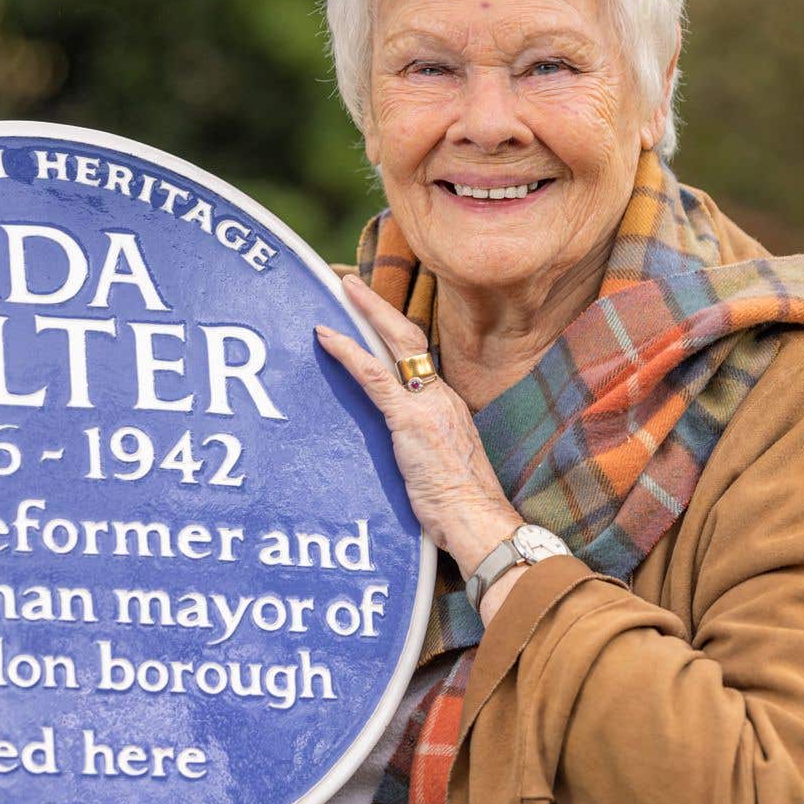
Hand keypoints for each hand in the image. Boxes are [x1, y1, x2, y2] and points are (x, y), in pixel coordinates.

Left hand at [315, 274, 524, 582]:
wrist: (477, 520)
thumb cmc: (460, 506)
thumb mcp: (440, 466)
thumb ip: (422, 447)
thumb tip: (404, 451)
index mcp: (448, 405)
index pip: (419, 356)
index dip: (393, 332)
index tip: (372, 314)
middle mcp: (441, 396)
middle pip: (409, 337)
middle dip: (378, 307)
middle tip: (350, 283)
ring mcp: (427, 405)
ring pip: (394, 345)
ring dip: (364, 314)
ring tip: (339, 290)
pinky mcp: (410, 420)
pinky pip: (374, 376)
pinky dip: (348, 351)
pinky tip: (326, 336)